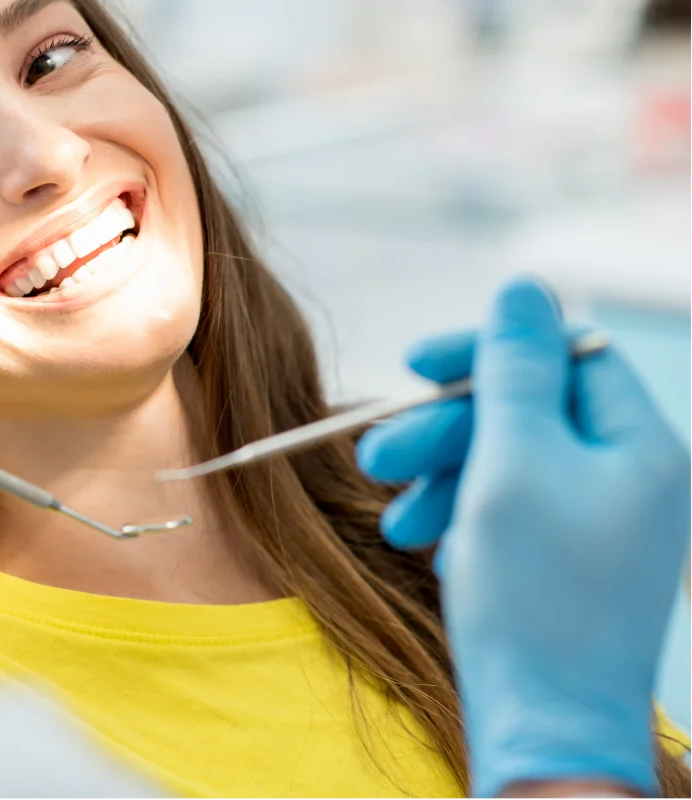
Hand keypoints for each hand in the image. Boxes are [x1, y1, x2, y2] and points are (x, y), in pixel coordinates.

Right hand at [357, 278, 690, 797]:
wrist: (545, 727)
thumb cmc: (534, 595)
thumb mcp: (514, 460)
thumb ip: (515, 367)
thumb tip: (523, 286)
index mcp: (638, 443)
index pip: (564, 354)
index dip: (485, 352)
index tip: (414, 365)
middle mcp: (627, 476)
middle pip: (524, 411)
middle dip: (443, 429)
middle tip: (375, 456)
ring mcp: (598, 522)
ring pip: (505, 462)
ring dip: (439, 478)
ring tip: (393, 520)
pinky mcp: (565, 562)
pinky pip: (506, 509)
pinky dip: (458, 516)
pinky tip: (426, 546)